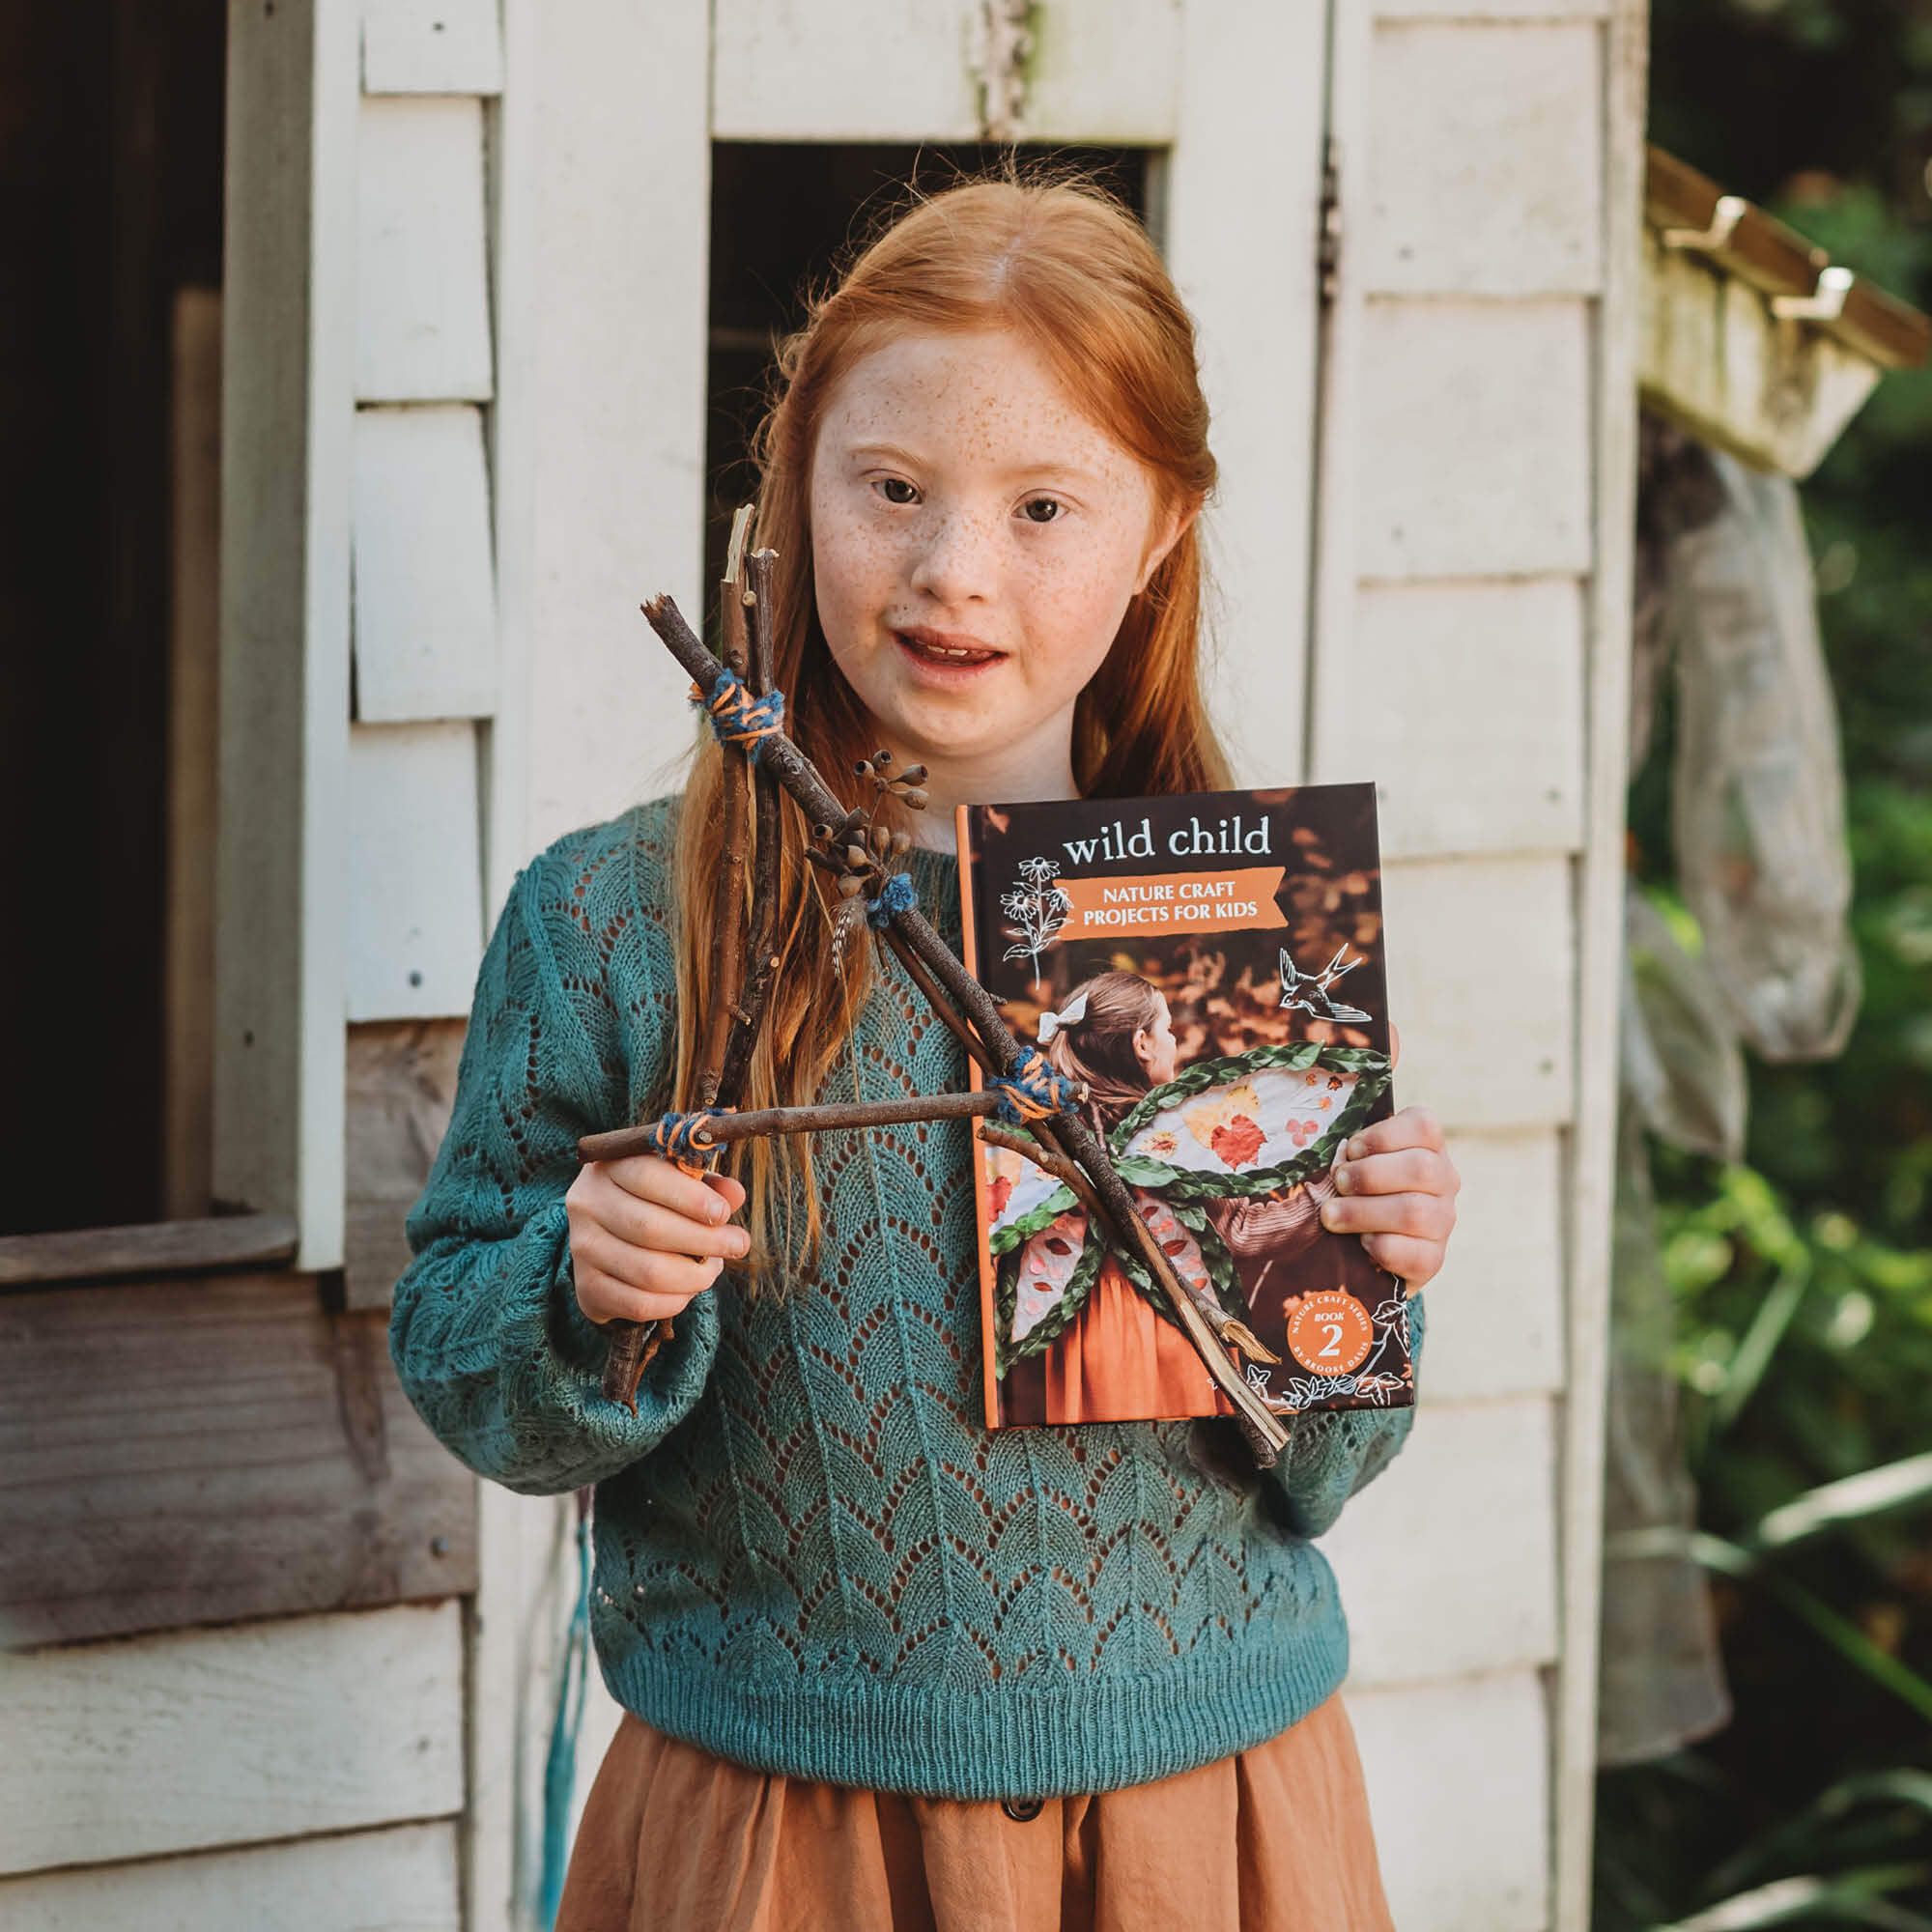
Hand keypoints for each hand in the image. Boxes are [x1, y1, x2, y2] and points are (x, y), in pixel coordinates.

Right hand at [565, 1155, 748, 1326]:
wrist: (608, 1238)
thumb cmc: (653, 1200)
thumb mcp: (679, 1181)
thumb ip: (706, 1184)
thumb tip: (733, 1194)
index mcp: (609, 1165)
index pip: (647, 1176)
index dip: (690, 1197)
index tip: (723, 1214)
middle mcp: (587, 1203)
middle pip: (649, 1227)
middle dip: (703, 1240)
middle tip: (737, 1244)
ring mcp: (582, 1247)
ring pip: (647, 1271)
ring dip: (693, 1275)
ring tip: (714, 1268)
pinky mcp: (587, 1286)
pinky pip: (638, 1303)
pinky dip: (674, 1301)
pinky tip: (689, 1290)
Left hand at [1318, 1107, 1458, 1293]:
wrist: (1368, 1248)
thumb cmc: (1356, 1191)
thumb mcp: (1353, 1163)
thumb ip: (1348, 1157)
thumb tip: (1336, 1162)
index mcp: (1428, 1146)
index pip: (1423, 1127)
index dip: (1383, 1136)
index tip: (1351, 1149)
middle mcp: (1444, 1180)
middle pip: (1421, 1169)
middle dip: (1369, 1175)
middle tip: (1339, 1183)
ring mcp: (1443, 1220)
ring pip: (1414, 1212)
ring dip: (1363, 1212)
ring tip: (1331, 1214)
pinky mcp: (1433, 1259)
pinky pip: (1412, 1253)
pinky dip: (1380, 1246)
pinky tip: (1361, 1242)